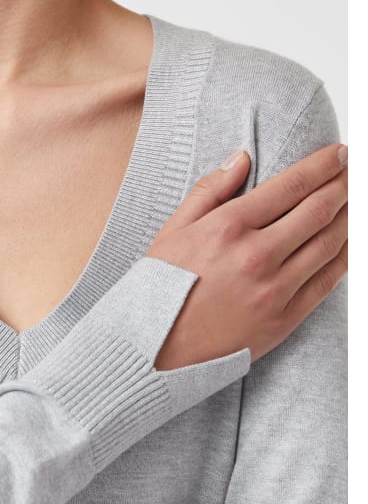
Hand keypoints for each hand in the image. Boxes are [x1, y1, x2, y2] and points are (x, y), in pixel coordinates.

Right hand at [146, 143, 347, 369]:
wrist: (155, 349)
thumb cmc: (158, 290)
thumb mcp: (173, 230)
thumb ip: (209, 190)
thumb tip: (241, 158)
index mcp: (228, 228)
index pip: (291, 186)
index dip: (322, 165)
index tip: (338, 154)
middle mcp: (256, 256)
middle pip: (318, 210)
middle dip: (343, 185)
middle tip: (351, 172)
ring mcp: (274, 290)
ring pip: (329, 244)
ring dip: (349, 217)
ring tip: (353, 202)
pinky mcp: (284, 319)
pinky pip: (326, 281)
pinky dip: (343, 257)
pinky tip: (347, 243)